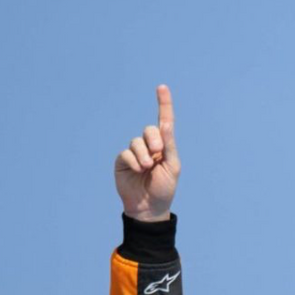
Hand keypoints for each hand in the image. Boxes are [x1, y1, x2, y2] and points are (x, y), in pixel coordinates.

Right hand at [114, 84, 179, 221]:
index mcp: (164, 146)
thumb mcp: (172, 166)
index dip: (163, 104)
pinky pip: (126, 153)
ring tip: (147, 167)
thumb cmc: (164, 188)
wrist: (149, 207)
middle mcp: (149, 147)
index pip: (164, 122)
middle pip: (150, 130)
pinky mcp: (122, 161)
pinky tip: (137, 169)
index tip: (162, 87)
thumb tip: (165, 123)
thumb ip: (169, 145)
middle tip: (157, 153)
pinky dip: (133, 160)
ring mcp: (135, 153)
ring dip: (143, 154)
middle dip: (154, 139)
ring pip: (137, 141)